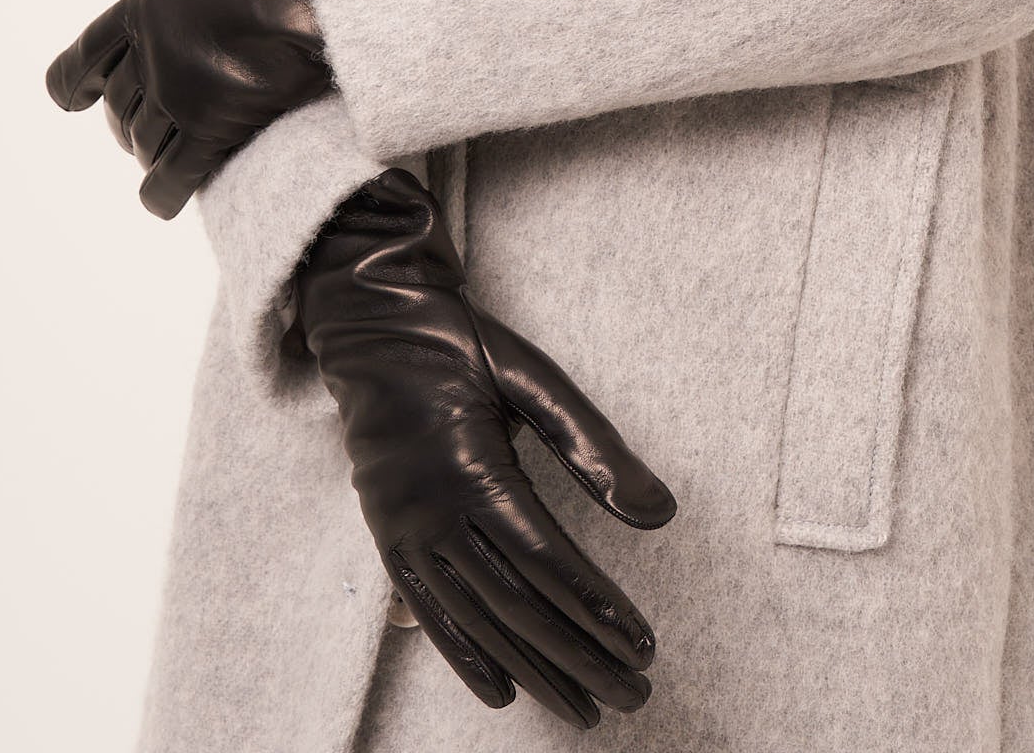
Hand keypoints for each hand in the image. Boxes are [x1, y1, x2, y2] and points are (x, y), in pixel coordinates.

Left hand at [45, 0, 331, 217]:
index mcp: (148, 5)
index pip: (82, 60)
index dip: (73, 85)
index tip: (76, 100)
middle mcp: (154, 53)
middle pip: (118, 107)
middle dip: (128, 120)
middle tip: (149, 125)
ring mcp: (183, 93)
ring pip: (142, 143)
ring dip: (151, 151)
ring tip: (170, 153)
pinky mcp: (217, 129)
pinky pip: (172, 178)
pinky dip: (160, 194)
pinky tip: (163, 198)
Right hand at [294, 168, 676, 730]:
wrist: (373, 325)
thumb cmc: (462, 345)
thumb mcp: (533, 378)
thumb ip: (592, 445)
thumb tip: (660, 513)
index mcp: (474, 470)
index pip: (547, 562)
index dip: (597, 610)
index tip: (643, 645)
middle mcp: (433, 512)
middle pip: (517, 605)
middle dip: (579, 657)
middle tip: (634, 695)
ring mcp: (404, 530)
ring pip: (476, 620)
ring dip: (533, 670)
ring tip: (584, 709)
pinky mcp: (386, 536)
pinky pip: (427, 611)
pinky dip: (464, 656)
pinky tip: (500, 692)